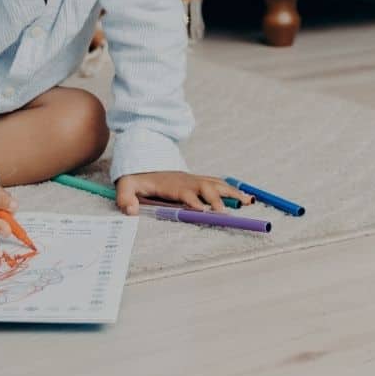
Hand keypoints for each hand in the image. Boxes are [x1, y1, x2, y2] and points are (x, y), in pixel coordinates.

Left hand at [113, 171, 252, 215]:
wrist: (144, 162)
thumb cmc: (136, 179)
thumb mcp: (125, 186)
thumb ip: (125, 198)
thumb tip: (130, 211)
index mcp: (171, 184)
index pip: (185, 192)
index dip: (193, 201)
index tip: (202, 211)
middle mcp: (187, 180)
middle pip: (206, 187)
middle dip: (217, 199)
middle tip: (225, 214)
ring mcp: (195, 180)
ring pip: (217, 184)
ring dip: (233, 193)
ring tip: (249, 202)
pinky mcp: (200, 182)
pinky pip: (219, 184)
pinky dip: (233, 190)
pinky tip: (246, 198)